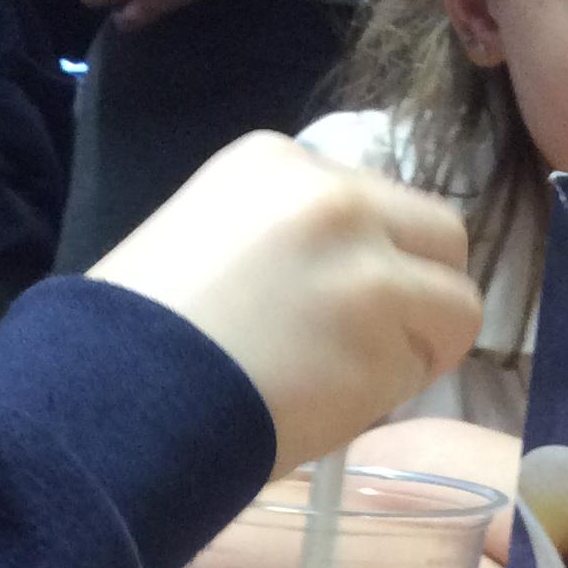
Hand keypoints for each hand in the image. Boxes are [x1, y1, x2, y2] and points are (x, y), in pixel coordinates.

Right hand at [90, 133, 481, 477]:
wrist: (113, 400)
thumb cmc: (131, 335)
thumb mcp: (201, 236)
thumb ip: (279, 235)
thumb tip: (334, 276)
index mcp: (279, 162)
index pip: (371, 199)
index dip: (363, 256)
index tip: (321, 301)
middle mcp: (337, 199)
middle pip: (440, 235)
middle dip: (418, 290)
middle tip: (371, 340)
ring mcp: (370, 271)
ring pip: (455, 305)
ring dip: (414, 348)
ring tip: (342, 381)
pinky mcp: (386, 343)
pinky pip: (423, 370)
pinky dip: (388, 394)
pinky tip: (325, 405)